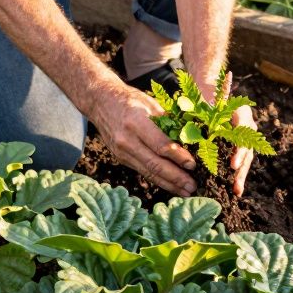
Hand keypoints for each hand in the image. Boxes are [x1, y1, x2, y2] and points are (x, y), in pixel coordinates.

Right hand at [91, 80, 196, 196]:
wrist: (100, 102)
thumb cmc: (129, 100)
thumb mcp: (150, 103)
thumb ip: (167, 122)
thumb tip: (189, 139)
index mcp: (136, 122)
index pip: (160, 145)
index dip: (178, 157)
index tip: (192, 165)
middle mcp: (127, 140)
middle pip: (155, 164)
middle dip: (176, 177)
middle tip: (192, 187)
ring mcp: (122, 152)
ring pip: (149, 172)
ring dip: (169, 184)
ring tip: (185, 192)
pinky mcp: (121, 158)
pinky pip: (143, 171)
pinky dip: (158, 179)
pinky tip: (171, 185)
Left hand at [196, 73, 256, 197]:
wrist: (210, 94)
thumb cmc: (204, 98)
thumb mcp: (202, 103)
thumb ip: (200, 115)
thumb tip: (187, 132)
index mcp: (241, 113)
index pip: (244, 133)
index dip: (239, 151)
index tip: (232, 165)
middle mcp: (246, 126)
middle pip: (247, 150)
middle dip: (241, 169)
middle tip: (235, 184)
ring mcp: (245, 137)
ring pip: (245, 158)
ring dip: (240, 176)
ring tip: (236, 191)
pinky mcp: (238, 146)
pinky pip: (239, 162)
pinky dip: (236, 175)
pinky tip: (233, 190)